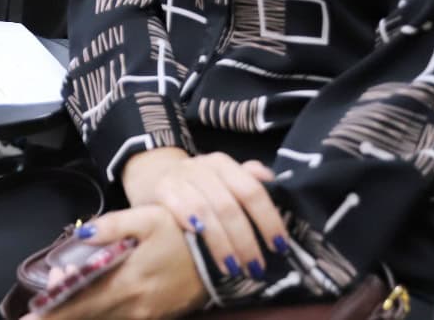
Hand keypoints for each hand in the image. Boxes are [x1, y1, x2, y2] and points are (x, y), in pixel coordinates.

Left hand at [25, 206, 207, 319]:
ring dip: (80, 314)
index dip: (53, 312)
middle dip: (59, 315)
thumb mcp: (148, 218)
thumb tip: (82, 235)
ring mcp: (146, 314)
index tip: (28, 318)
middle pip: (87, 317)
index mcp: (126, 280)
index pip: (80, 301)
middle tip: (38, 308)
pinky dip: (101, 315)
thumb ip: (113, 226)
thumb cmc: (184, 231)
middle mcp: (133, 304)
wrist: (225, 256)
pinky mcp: (157, 316)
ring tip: (59, 301)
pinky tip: (92, 305)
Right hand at [121, 149, 286, 279]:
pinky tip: (199, 241)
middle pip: (229, 206)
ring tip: (233, 268)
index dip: (268, 220)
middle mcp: (203, 167)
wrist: (153, 174)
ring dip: (222, 243)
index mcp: (225, 165)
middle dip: (245, 240)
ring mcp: (181, 177)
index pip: (253, 191)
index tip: (279, 247)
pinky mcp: (162, 189)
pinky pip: (179, 207)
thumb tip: (274, 183)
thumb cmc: (198, 185)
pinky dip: (191, 222)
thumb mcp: (223, 179)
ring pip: (206, 211)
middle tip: (256, 267)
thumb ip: (248, 182)